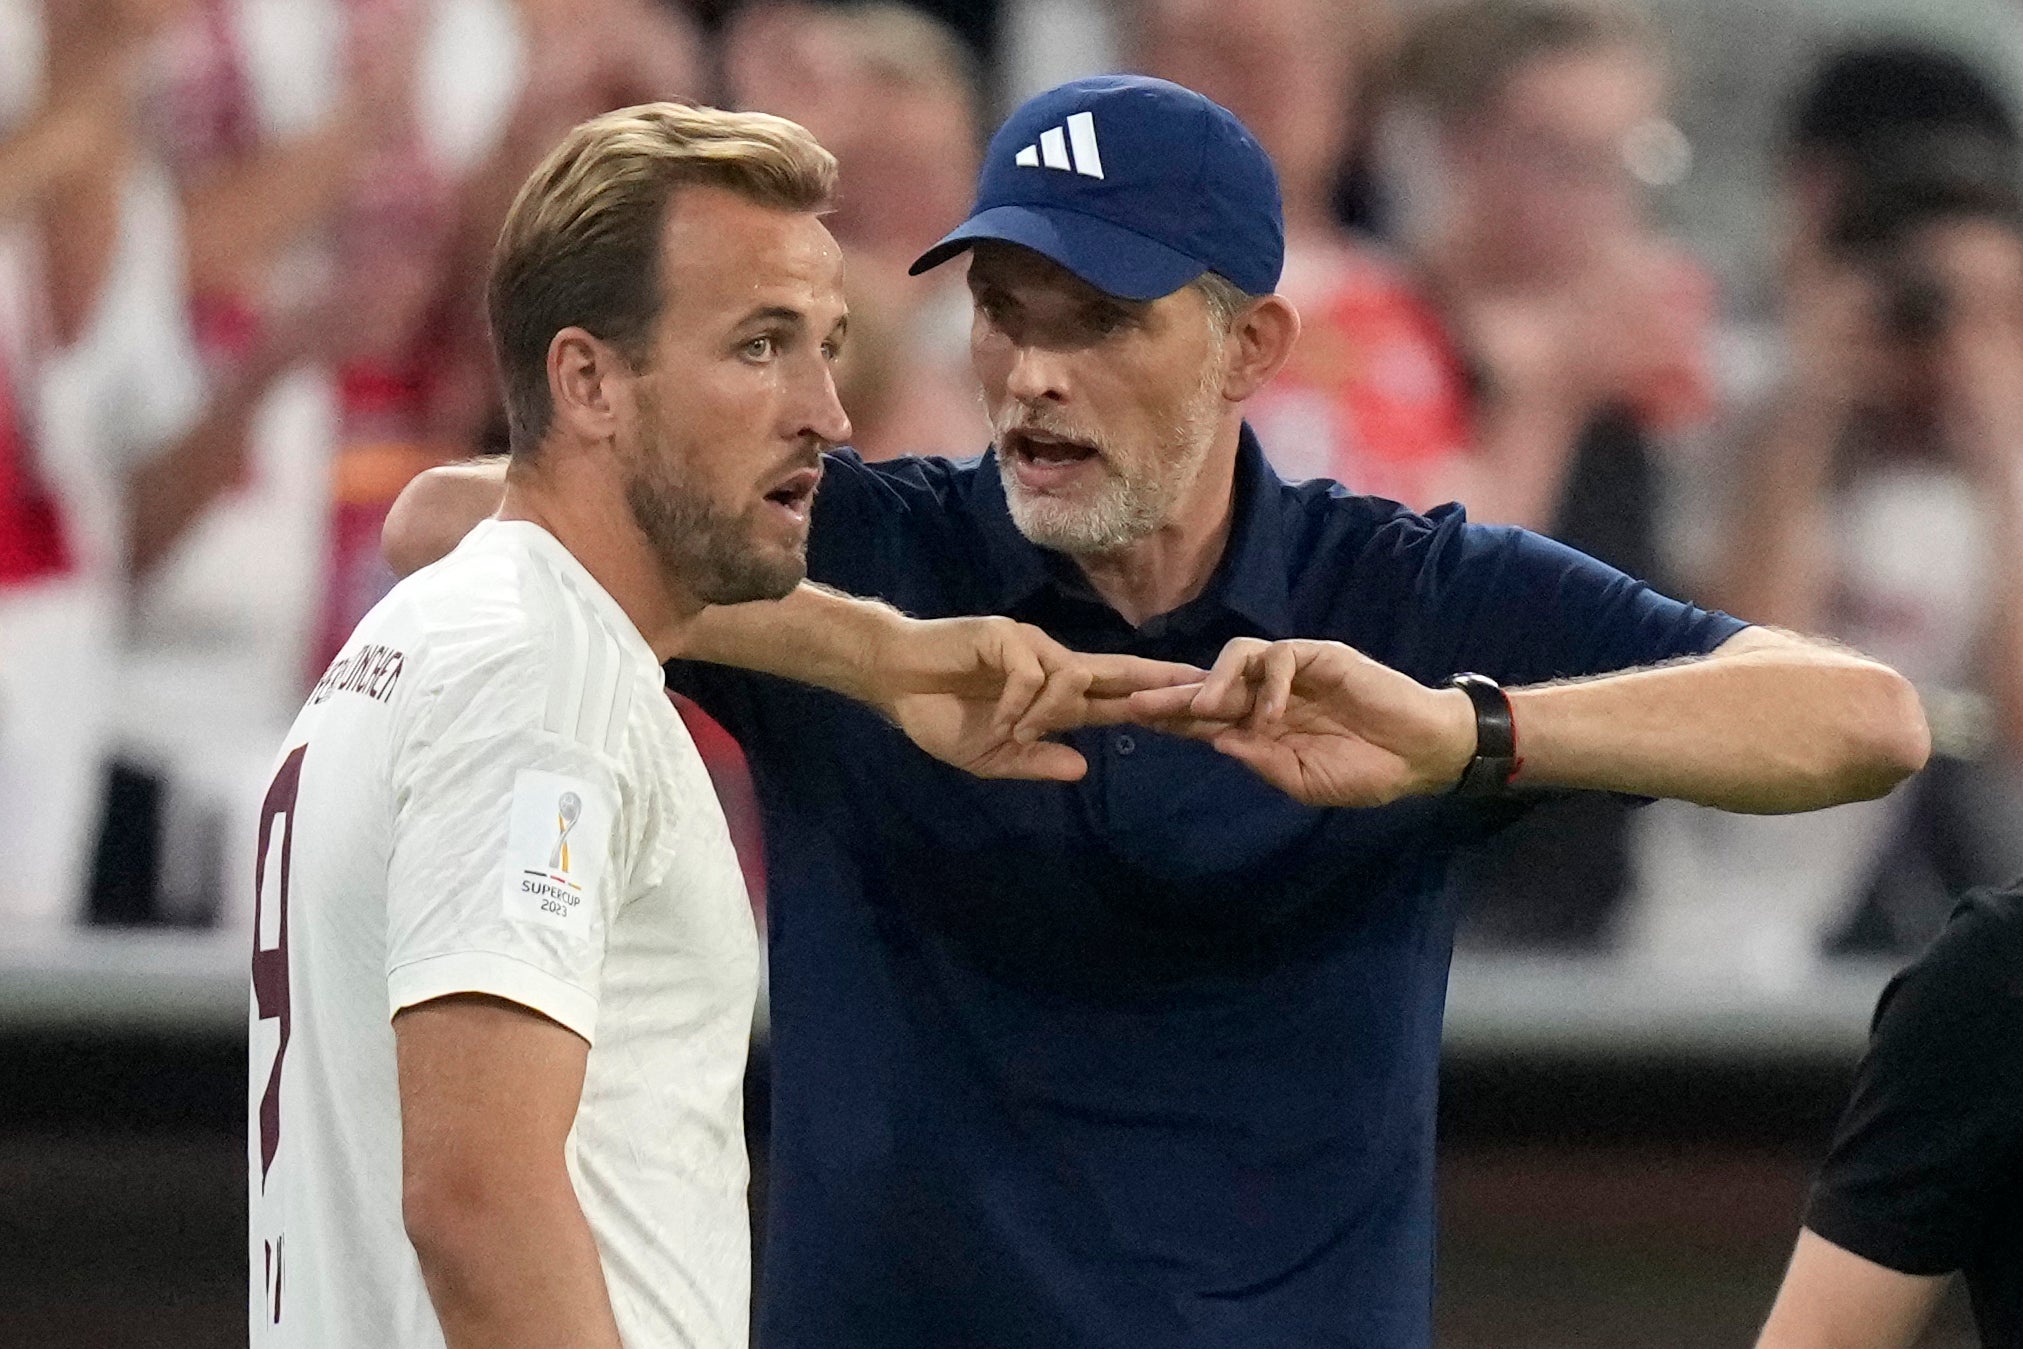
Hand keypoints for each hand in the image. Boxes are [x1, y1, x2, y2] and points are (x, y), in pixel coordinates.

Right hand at [870, 617, 1201, 781]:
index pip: (1118, 701)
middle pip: (1120, 672)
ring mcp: (1033, 648)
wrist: (896, 682)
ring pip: (1072, 677)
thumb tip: (1082, 769)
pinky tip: (1000, 718)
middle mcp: (1054, 667)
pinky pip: (1033, 673)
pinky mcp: (1007, 636)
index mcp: (1055, 700)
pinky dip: (1019, 704)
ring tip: (1014, 732)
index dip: (1156, 706)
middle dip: (1160, 680)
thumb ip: (1034, 761)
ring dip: (1047, 714)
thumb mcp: (991, 757)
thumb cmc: (940, 716)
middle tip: (1203, 686)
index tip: (1197, 712)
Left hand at [1127, 638, 1475, 807]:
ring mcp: (1295, 672)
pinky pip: (1283, 656)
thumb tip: (1218, 744)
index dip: (1172, 717)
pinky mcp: (1322, 656)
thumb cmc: (1366, 771)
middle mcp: (1270, 693)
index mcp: (1263, 725)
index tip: (1135, 721)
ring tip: (1206, 709)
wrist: (1420, 755)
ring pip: (1239, 657)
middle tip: (1135, 704)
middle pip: (1210, 685)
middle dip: (1172, 695)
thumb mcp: (1305, 781)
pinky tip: (1274, 712)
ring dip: (1217, 682)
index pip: (1207, 716)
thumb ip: (1262, 762)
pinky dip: (1272, 682)